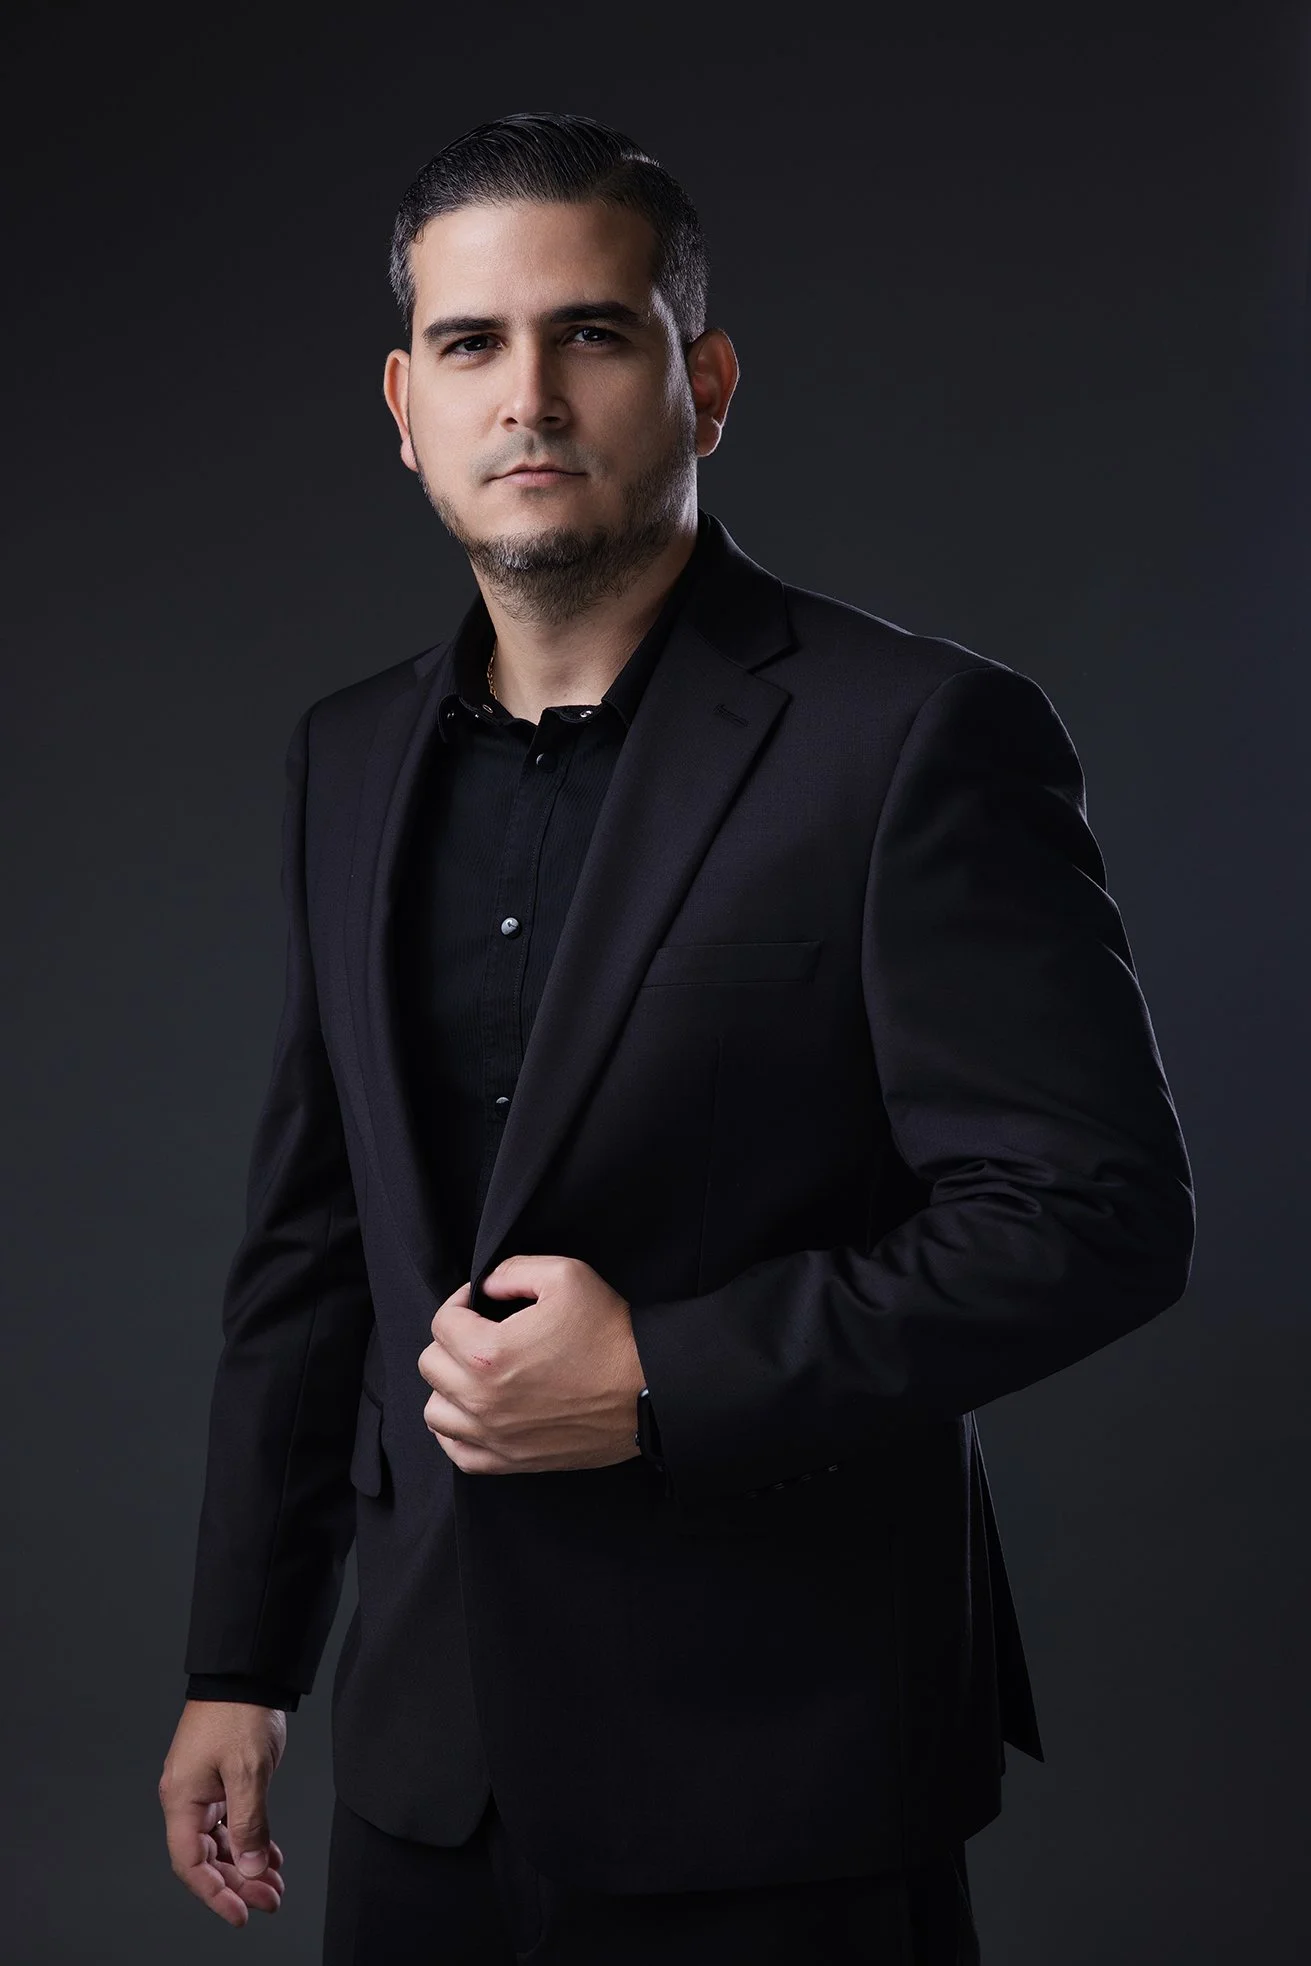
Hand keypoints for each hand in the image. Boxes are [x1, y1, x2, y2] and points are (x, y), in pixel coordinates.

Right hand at [159, 1701, 287, 1927]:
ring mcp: (201, 1789)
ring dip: (247, 1864)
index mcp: (182, 1799)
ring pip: (221, 1842)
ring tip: (275, 1884)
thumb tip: (251, 1867)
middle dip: (239, 1882)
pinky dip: (250, 1840)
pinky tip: (271, 1855)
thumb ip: (249, 1823)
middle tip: (271, 1900)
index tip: (241, 1914)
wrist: (245, 1673)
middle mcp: (186, 1799)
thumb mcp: (248, 1771)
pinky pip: (229, 1822)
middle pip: (207, 1857)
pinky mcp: (218, 1780)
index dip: (215, 1893)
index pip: (192, 1863)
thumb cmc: (239, 1713)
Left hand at [417, 1254, 646, 1473]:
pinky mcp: (511, 1460)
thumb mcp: (566, 1275)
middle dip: (451, 1342)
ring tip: (477, 1373)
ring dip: (449, 1387)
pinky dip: (457, 1432)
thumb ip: (513, 1270)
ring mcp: (495, 1435)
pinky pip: (458, 1452)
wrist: (648, 1390)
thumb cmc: (610, 1334)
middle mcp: (482, 1399)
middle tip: (482, 1333)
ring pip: (435, 1411)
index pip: (442, 1322)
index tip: (483, 1303)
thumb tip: (485, 1286)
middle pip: (431, 1365)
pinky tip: (475, 1413)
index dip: (461, 1303)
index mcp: (488, 1353)